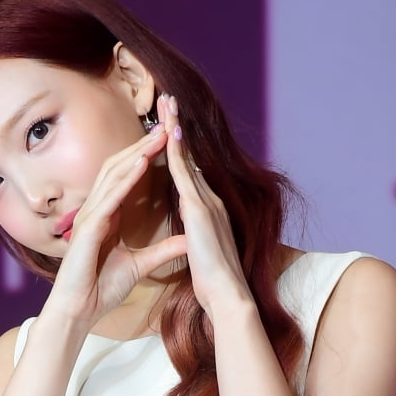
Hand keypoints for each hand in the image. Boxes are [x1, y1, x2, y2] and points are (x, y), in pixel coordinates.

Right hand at [42, 124, 186, 326]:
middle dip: (143, 145)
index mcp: (107, 216)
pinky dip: (125, 179)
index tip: (169, 142)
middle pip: (119, 167)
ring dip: (137, 153)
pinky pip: (109, 197)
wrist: (79, 311)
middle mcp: (96, 210)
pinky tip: (141, 163)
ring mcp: (89, 216)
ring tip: (159, 135)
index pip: (127, 177)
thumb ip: (163, 250)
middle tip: (166, 126)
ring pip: (113, 175)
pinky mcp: (87, 228)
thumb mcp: (141, 265)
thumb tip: (188, 241)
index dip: (147, 157)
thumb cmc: (100, 290)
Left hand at [159, 92, 253, 316]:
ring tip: (167, 102)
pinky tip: (167, 133)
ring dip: (176, 129)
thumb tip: (191, 233)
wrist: (227, 296)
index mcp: (206, 210)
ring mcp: (207, 202)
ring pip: (187, 158)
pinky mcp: (201, 211)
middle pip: (189, 156)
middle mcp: (209, 200)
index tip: (169, 125)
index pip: (189, 171)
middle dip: (178, 127)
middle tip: (169, 99)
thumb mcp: (201, 252)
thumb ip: (196, 236)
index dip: (179, 147)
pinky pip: (184, 175)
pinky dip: (176, 153)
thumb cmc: (214, 281)